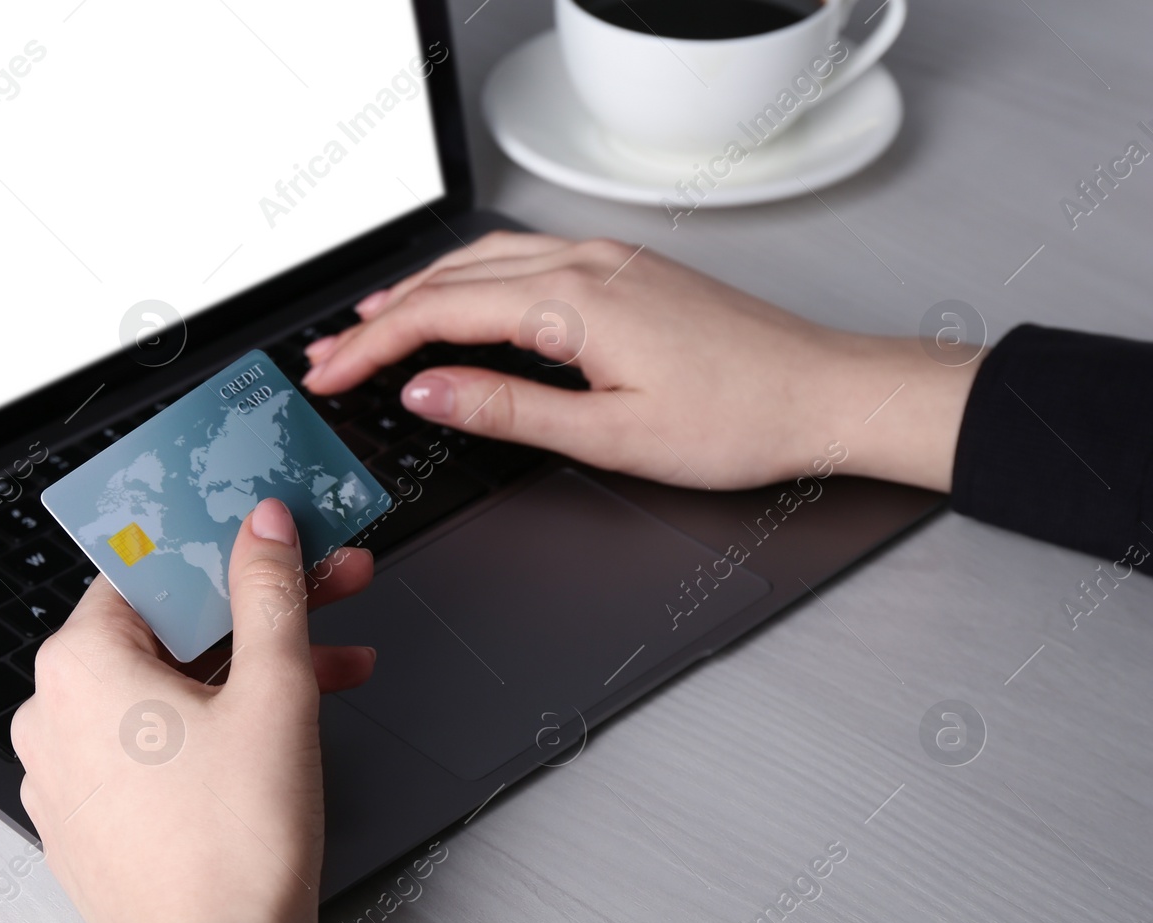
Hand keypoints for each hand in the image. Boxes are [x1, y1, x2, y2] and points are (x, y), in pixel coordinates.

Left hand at [11, 499, 375, 922]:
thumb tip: (261, 528)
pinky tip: (281, 725)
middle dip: (260, 611)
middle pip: (167, 630)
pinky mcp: (90, 819)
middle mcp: (54, 714)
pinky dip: (213, 725)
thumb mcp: (274, 693)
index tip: (271, 540)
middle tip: (328, 591)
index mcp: (80, 665)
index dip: (226, 546)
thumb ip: (270, 593)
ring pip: (167, 689)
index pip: (150, 568)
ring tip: (334, 668)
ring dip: (252, 670)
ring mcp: (66, 773)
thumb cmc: (233, 846)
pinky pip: (151, 745)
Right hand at [301, 232, 978, 492]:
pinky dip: (471, 278)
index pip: (441, 314)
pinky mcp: (625, 268)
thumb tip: (428, 390)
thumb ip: (507, 407)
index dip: (373, 347)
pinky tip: (460, 297)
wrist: (824, 394)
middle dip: (380, 318)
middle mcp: (586, 263)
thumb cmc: (739, 419)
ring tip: (372, 324)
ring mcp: (607, 258)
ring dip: (420, 290)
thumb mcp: (609, 434)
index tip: (329, 374)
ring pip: (484, 259)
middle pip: (452, 278)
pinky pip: (522, 257)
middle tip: (329, 356)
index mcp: (574, 301)